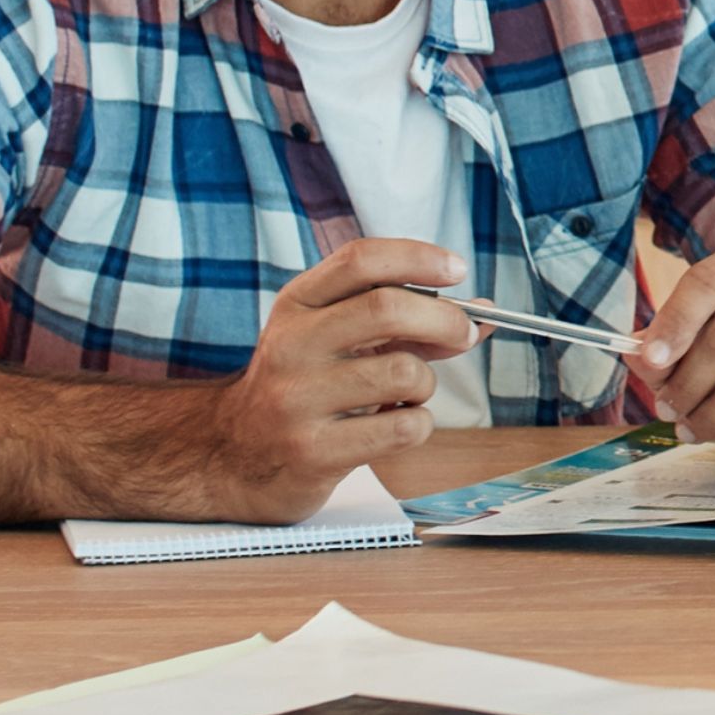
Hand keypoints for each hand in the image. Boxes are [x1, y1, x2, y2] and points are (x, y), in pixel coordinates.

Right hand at [205, 235, 470, 512]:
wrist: (235, 456)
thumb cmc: (303, 389)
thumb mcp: (336, 340)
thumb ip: (405, 323)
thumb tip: (480, 315)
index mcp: (297, 305)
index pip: (360, 260)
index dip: (418, 258)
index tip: (457, 269)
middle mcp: (291, 345)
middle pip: (386, 309)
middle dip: (445, 320)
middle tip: (463, 335)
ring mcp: (298, 400)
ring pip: (404, 373)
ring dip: (425, 385)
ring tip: (406, 395)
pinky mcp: (314, 451)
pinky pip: (403, 428)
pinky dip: (417, 425)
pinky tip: (392, 427)